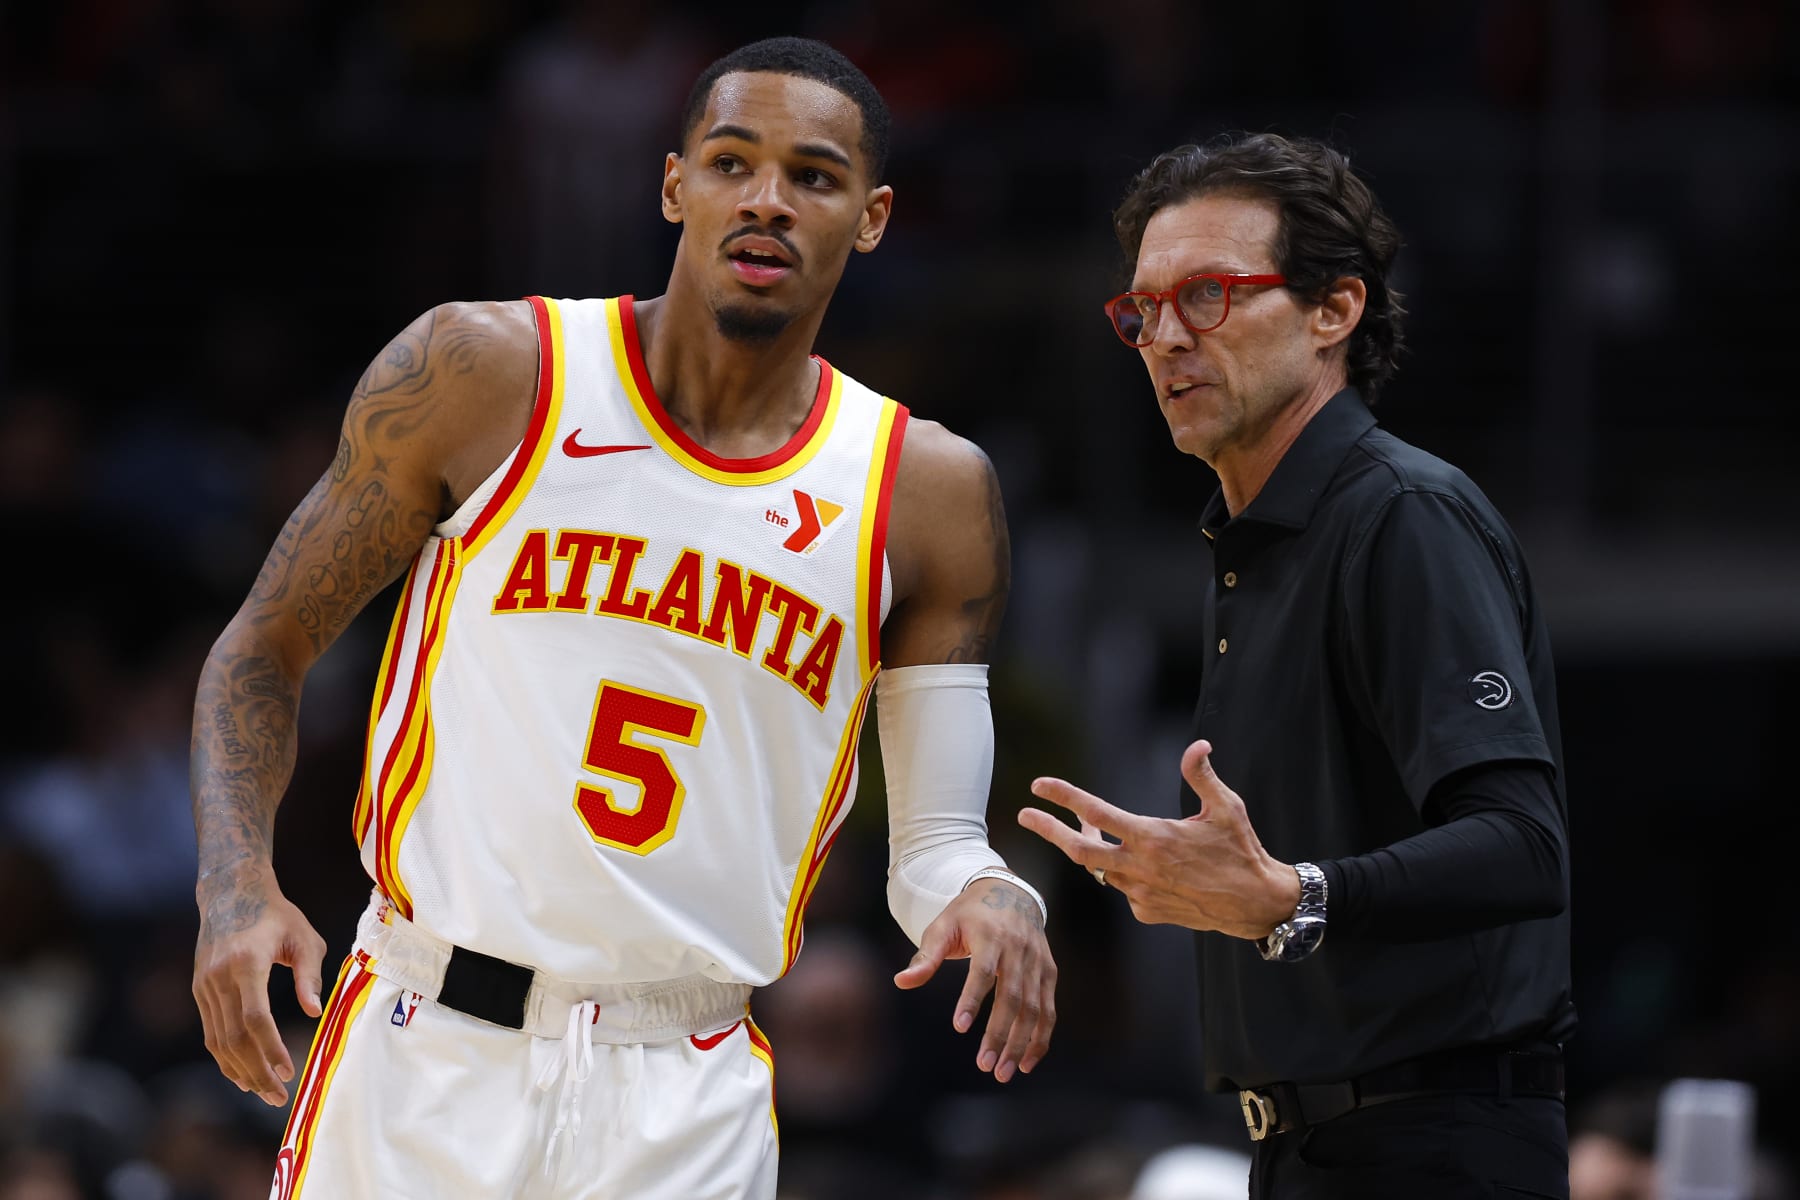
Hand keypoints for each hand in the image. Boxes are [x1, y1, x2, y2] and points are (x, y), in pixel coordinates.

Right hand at [192, 867, 326, 1105]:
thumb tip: (315, 1012)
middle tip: (279, 1096)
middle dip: (256, 1071)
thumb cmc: (276, 915)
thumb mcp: (303, 938)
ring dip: (240, 1070)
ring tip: (264, 1092)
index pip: (255, 1018)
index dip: (270, 1048)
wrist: (230, 892)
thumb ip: (309, 975)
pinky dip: (226, 1056)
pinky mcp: (199, 990)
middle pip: (234, 1038)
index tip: (288, 1070)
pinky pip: (211, 1032)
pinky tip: (243, 1073)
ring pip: (218, 1040)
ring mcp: (204, 986)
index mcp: (246, 963)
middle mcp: (219, 978)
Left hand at [893, 878, 1055, 1082]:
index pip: (982, 971)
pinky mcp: (1049, 972)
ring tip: (1003, 1072)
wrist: (1011, 892)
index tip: (959, 1027)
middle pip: (1012, 997)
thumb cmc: (968, 914)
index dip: (972, 999)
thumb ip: (925, 957)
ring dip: (1021, 1043)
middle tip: (984, 1066)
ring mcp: (1037, 962)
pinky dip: (1041, 1038)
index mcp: (990, 935)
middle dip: (999, 1034)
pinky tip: (1027, 1062)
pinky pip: (1048, 1010)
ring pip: (1033, 1009)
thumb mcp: (943, 926)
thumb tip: (900, 982)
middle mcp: (1019, 949)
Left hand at [1018, 739, 1299, 938]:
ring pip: (1104, 868)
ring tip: (1092, 828)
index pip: (1098, 813)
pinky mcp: (1148, 912)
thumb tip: (1197, 746)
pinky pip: (1125, 888)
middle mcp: (1141, 867)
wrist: (1255, 904)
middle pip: (1080, 851)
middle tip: (1025, 816)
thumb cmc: (1241, 851)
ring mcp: (1142, 893)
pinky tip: (1146, 864)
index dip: (1065, 797)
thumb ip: (1202, 777)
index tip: (1039, 786)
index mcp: (1154, 837)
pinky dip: (1126, 873)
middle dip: (1049, 831)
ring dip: (1094, 847)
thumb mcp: (1226, 808)